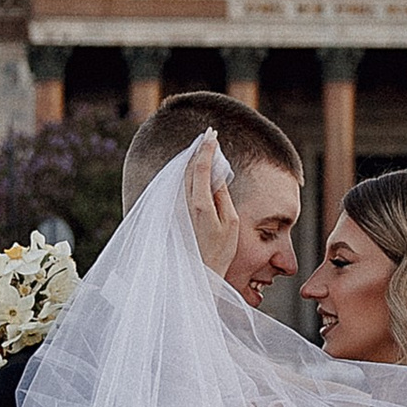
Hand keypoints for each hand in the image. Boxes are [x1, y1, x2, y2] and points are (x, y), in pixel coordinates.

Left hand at [185, 136, 240, 281]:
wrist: (200, 271)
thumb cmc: (219, 250)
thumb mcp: (230, 222)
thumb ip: (222, 196)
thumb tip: (217, 175)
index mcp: (199, 204)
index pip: (200, 168)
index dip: (206, 150)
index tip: (212, 135)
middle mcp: (184, 203)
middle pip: (188, 167)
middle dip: (198, 149)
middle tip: (208, 134)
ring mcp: (178, 207)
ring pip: (182, 175)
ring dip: (192, 158)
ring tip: (201, 146)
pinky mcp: (175, 212)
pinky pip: (180, 184)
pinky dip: (187, 171)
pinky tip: (193, 167)